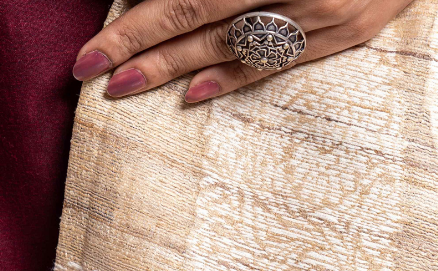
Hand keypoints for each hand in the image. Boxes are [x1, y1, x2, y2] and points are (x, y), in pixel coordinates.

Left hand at [72, 0, 412, 102]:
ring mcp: (321, 11)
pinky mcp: (346, 32)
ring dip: (175, 68)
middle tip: (90, 73)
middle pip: (199, 15)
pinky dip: (234, 77)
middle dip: (140, 47)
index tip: (92, 50)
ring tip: (127, 89)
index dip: (135, 19)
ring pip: (234, 43)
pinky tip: (195, 93)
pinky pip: (280, 60)